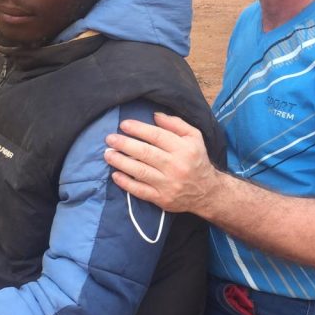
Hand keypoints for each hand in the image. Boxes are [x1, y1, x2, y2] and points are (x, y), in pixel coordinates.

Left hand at [104, 112, 221, 215]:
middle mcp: (175, 166)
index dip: (138, 129)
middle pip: (145, 153)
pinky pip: (140, 191)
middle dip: (124, 144)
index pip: (157, 136)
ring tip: (108, 154)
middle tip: (110, 139)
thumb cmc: (196, 159)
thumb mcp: (194, 137)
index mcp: (184, 149)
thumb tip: (154, 115)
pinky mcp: (161, 199)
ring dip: (121, 162)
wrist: (206, 191)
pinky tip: (115, 175)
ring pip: (140, 171)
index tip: (123, 125)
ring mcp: (167, 184)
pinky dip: (126, 183)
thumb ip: (175, 124)